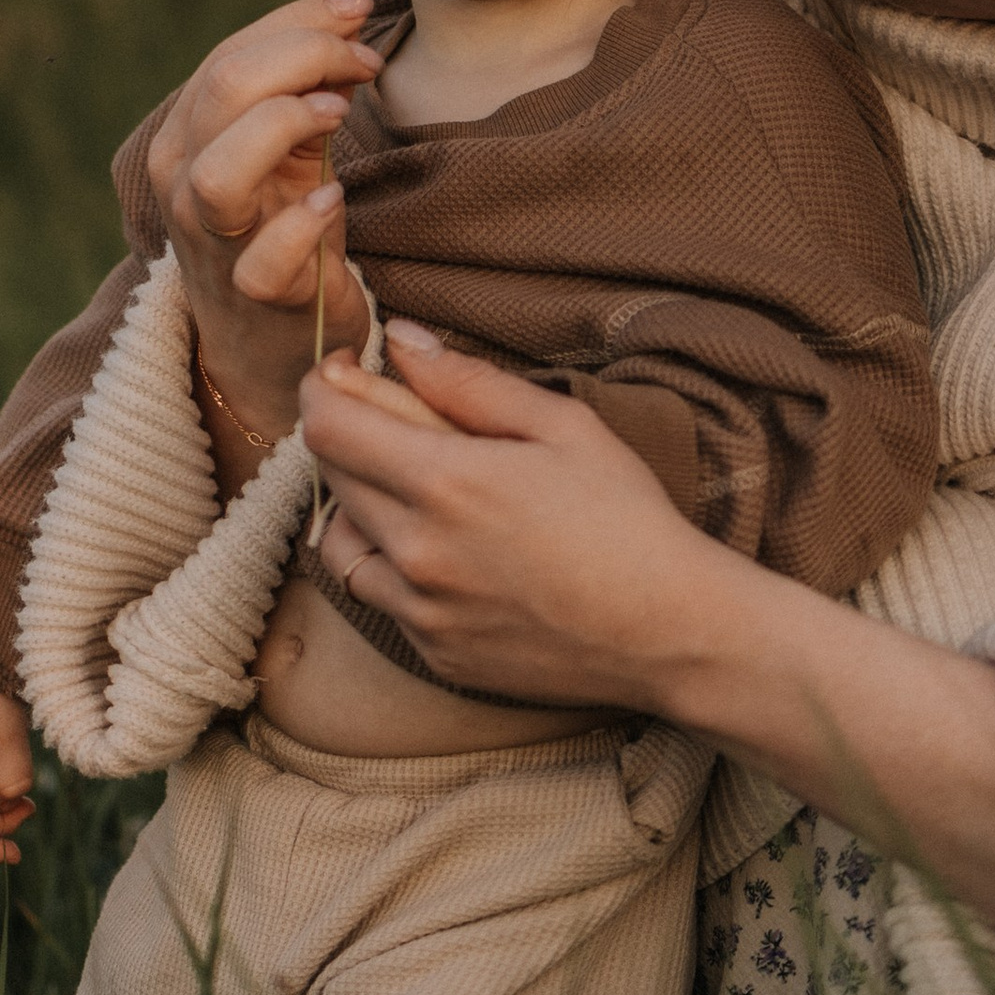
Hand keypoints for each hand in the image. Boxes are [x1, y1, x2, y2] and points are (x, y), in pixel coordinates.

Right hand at [146, 0, 384, 432]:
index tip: (360, 10)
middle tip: (364, 63)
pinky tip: (333, 198)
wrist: (272, 334)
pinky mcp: (256, 294)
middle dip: (306, 56)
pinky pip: (265, 259)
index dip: (300, 21)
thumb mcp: (290, 144)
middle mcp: (182, 181)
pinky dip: (303, 223)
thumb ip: (306, 83)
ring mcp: (213, 241)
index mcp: (186, 134)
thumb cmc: (283, 224)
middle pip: (224, 90)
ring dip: (287, 126)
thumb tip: (347, 17)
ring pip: (220, 172)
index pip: (230, 55)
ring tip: (339, 115)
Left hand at [300, 328, 714, 712]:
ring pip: (339, 542)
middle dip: (349, 437)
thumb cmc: (628, 520)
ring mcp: (420, 610)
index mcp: (446, 482)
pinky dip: (392, 565)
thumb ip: (469, 382)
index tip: (346, 372)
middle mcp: (417, 551)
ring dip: (359, 506)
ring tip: (418, 493)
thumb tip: (403, 341)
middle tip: (402, 425)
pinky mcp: (433, 653)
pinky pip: (378, 597)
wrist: (670, 631)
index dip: (324, 387)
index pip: (327, 425)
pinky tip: (448, 553)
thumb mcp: (563, 426)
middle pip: (331, 476)